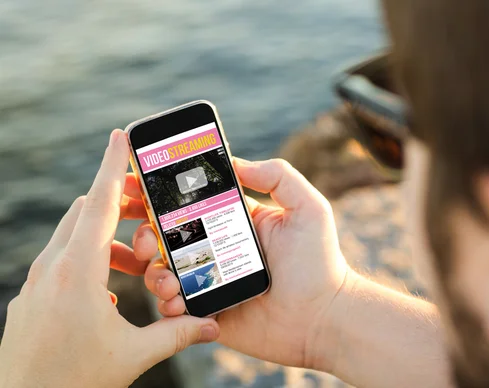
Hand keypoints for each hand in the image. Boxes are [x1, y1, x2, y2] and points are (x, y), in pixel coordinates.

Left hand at [0, 130, 218, 387]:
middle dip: (120, 204)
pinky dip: (88, 258)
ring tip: (137, 263)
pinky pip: (61, 260)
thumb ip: (177, 334)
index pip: (99, 203)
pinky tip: (108, 291)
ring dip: (107, 238)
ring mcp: (36, 282)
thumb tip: (213, 325)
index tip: (122, 135)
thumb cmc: (73, 380)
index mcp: (78, 272)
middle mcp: (52, 268)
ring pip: (73, 236)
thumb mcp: (133, 355)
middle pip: (87, 212)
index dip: (113, 165)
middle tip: (150, 213)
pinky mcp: (30, 296)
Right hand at [144, 158, 348, 367]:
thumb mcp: (307, 208)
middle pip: (166, 235)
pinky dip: (166, 303)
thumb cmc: (320, 262)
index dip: (160, 193)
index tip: (134, 183)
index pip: (189, 202)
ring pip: (162, 270)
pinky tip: (177, 300)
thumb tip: (236, 161)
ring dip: (153, 270)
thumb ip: (277, 176)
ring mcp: (209, 281)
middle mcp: (216, 249)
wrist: (324, 318)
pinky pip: (173, 307)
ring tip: (167, 276)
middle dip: (143, 231)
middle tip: (143, 236)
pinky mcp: (207, 312)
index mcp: (233, 222)